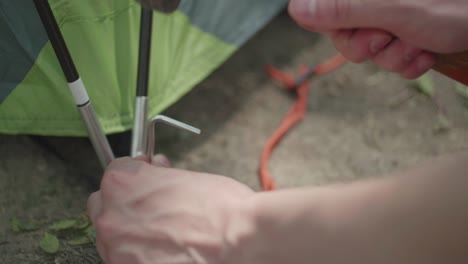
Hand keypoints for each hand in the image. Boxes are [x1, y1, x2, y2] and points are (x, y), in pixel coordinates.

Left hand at [87, 155, 255, 263]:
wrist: (239, 239)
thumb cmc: (219, 206)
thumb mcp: (186, 177)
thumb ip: (160, 176)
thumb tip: (156, 170)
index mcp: (123, 184)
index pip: (115, 172)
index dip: (136, 174)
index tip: (149, 178)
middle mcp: (111, 217)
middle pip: (103, 204)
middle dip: (124, 201)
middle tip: (151, 205)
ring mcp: (117, 250)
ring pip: (111, 236)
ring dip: (129, 229)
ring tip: (163, 232)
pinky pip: (125, 259)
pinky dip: (140, 254)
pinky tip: (166, 250)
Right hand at [288, 0, 467, 78]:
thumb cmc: (455, 5)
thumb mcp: (394, 8)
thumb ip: (344, 8)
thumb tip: (295, 9)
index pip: (324, 9)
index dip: (340, 27)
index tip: (364, 30)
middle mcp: (372, 2)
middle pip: (345, 34)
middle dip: (371, 46)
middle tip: (391, 37)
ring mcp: (389, 16)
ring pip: (370, 50)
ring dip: (396, 56)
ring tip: (419, 42)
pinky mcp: (403, 32)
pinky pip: (391, 56)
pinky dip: (409, 60)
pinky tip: (426, 50)